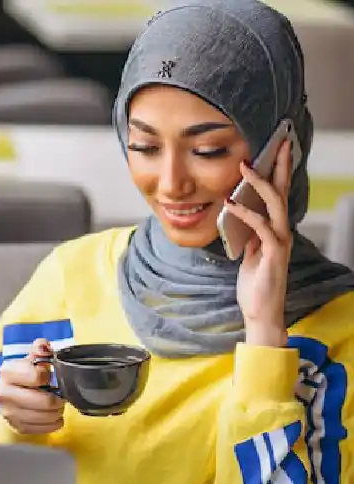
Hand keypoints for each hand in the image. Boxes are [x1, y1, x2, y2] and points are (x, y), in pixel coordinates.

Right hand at [0, 338, 64, 434]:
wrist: (9, 393)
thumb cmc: (24, 375)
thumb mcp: (31, 358)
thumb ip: (40, 348)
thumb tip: (44, 347)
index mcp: (8, 372)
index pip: (37, 376)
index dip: (49, 376)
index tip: (50, 376)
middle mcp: (4, 393)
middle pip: (44, 402)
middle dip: (58, 399)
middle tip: (61, 396)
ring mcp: (9, 413)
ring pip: (46, 417)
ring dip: (57, 412)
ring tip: (57, 405)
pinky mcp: (16, 426)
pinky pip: (43, 429)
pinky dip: (54, 423)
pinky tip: (53, 416)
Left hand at [227, 140, 292, 346]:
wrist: (260, 312)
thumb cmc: (255, 285)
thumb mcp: (249, 254)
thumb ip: (250, 235)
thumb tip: (241, 216)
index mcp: (275, 231)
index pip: (278, 196)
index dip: (277, 172)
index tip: (274, 150)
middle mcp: (282, 232)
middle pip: (283, 192)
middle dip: (280, 166)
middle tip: (278, 141)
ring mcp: (279, 242)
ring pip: (275, 205)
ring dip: (260, 184)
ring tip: (245, 166)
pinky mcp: (273, 253)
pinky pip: (260, 227)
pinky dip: (245, 213)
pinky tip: (231, 203)